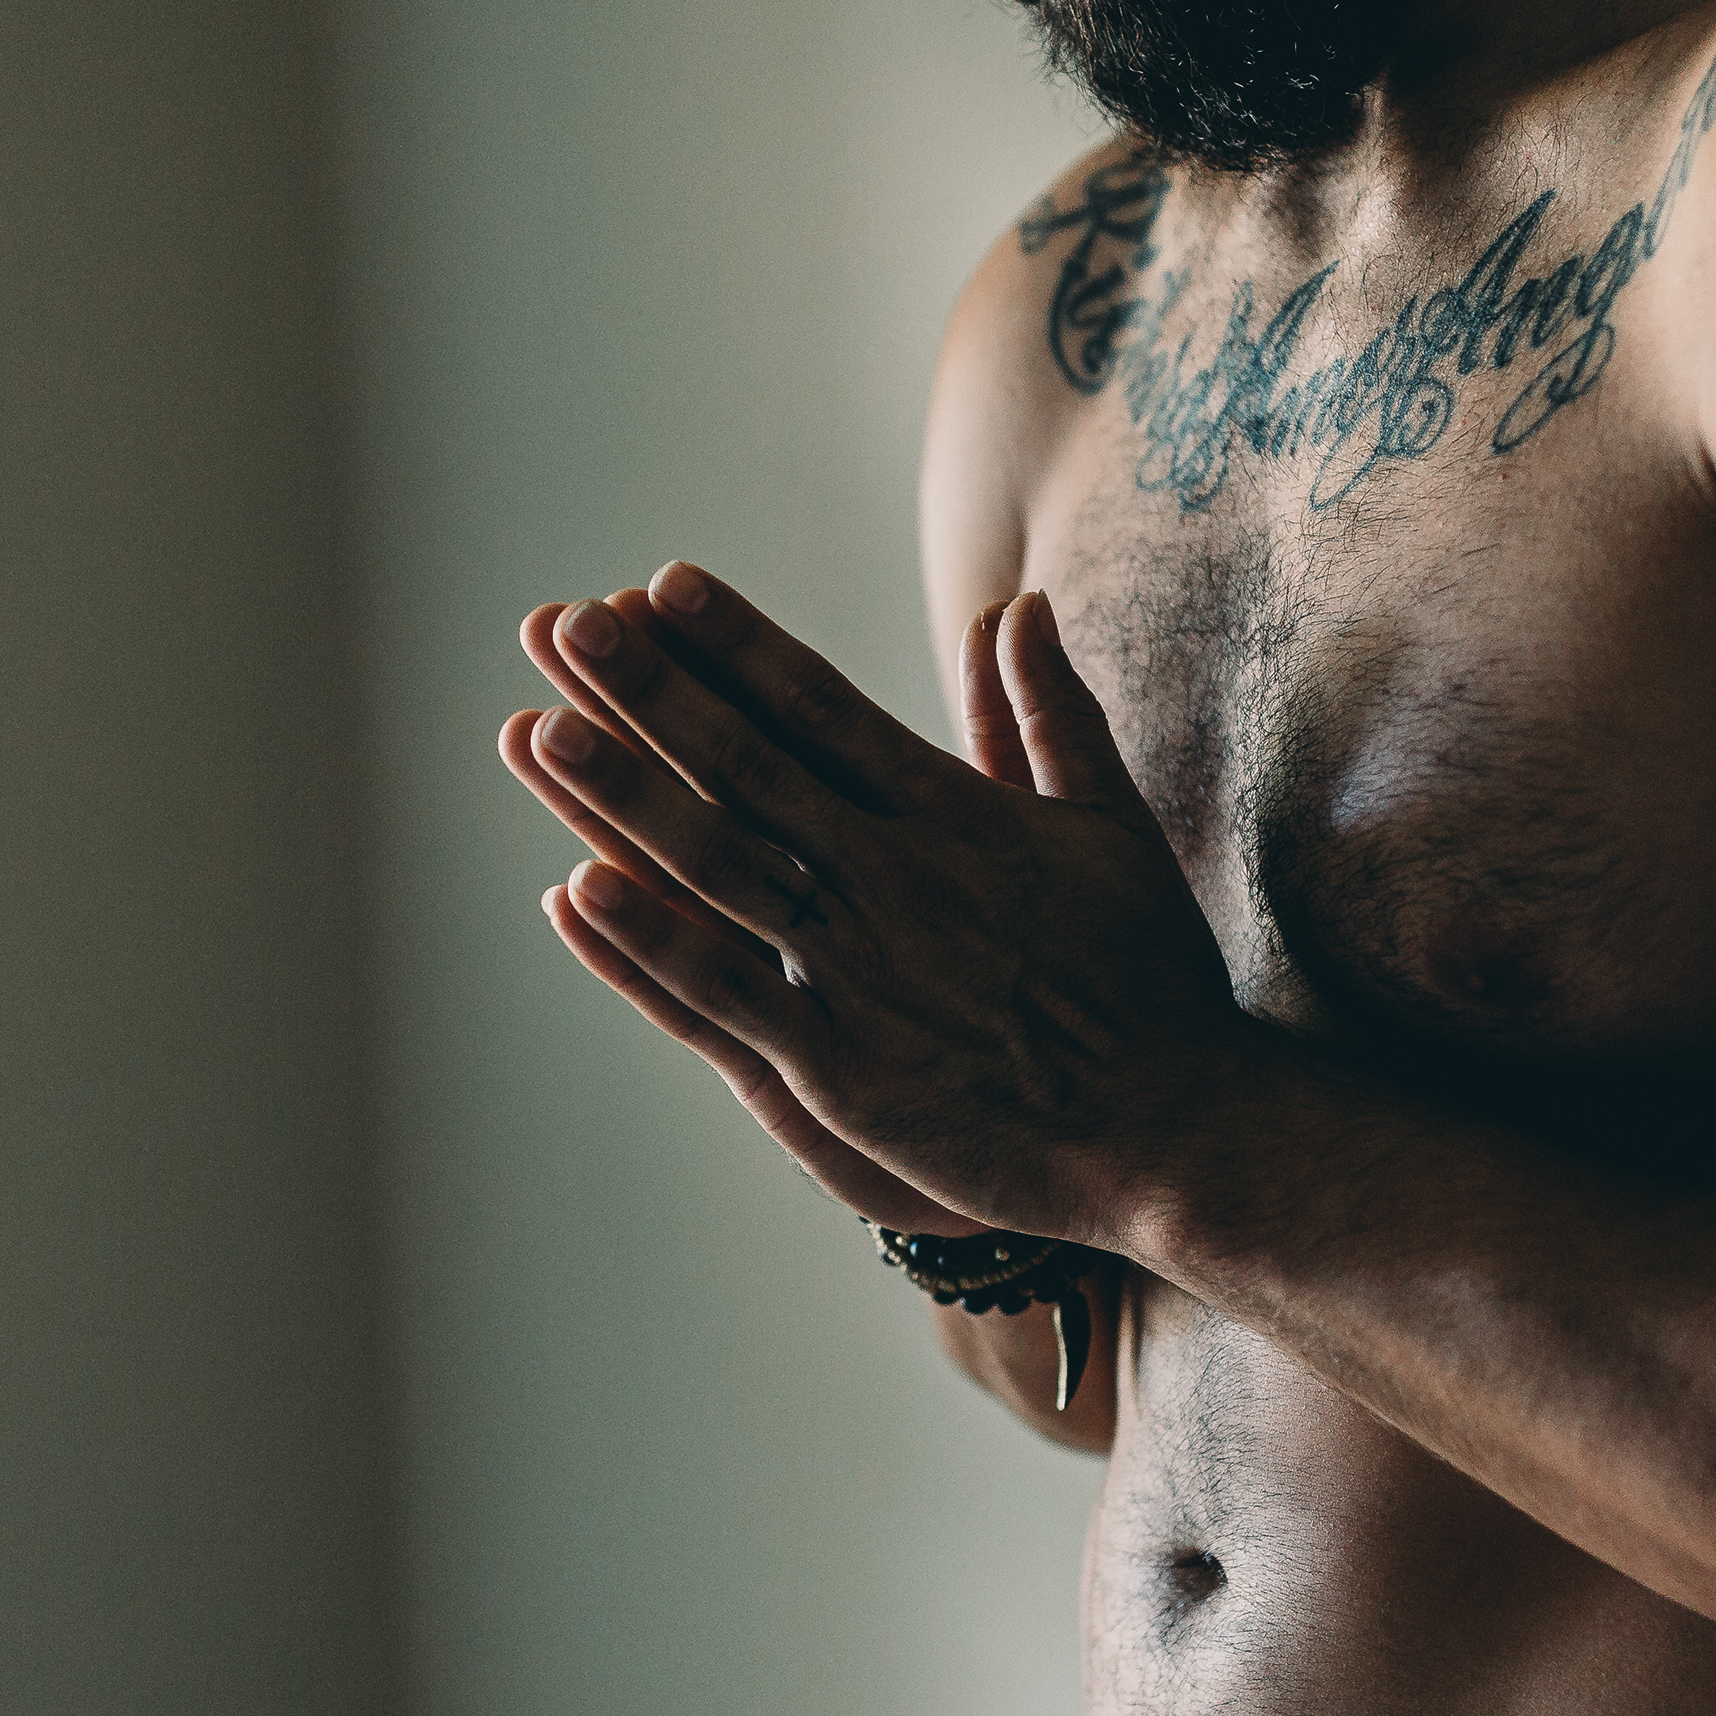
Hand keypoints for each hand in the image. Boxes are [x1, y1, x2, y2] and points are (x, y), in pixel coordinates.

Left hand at [498, 564, 1253, 1246]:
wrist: (1176, 1131)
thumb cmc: (1149, 977)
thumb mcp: (1110, 826)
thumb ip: (1049, 714)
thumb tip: (1018, 606)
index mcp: (957, 814)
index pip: (825, 706)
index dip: (739, 643)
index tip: (663, 584)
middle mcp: (900, 881)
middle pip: (753, 767)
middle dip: (654, 692)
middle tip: (568, 625)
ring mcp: (865, 974)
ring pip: (722, 867)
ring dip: (625, 796)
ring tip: (540, 730)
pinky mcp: (845, 1068)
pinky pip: (727, 993)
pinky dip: (652, 940)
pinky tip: (576, 889)